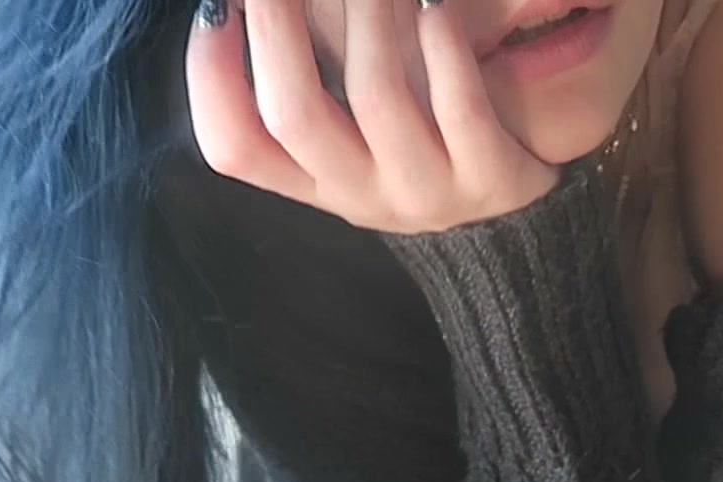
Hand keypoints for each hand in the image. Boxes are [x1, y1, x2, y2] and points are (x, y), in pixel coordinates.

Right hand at [188, 0, 560, 233]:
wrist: (513, 219)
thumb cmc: (418, 151)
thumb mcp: (351, 140)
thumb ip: (305, 86)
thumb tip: (243, 4)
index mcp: (314, 184)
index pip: (234, 147)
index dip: (210, 77)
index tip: (213, 10)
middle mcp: (361, 196)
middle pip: (294, 115)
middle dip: (276, 29)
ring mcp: (426, 190)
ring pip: (377, 98)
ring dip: (366, 17)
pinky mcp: (491, 177)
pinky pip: (460, 106)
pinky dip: (441, 46)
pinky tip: (431, 5)